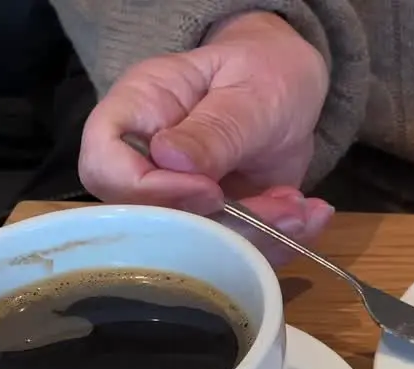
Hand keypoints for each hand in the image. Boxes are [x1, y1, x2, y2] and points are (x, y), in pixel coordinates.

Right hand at [78, 11, 334, 256]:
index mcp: (136, 112)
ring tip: (302, 211)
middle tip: (283, 209)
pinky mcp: (214, 224)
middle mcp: (146, 163)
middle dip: (221, 228)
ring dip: (257, 239)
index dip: (149, 192)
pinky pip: (233, 252)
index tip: (210, 191)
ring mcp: (179, 199)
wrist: (290, 87)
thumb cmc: (262, 71)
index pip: (104, 167)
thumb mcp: (249, 91)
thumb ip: (215, 129)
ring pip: (197, 248)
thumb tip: (170, 159)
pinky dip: (276, 245)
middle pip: (151, 222)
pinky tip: (309, 218)